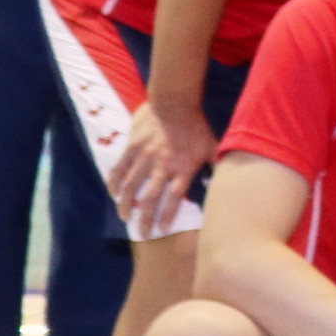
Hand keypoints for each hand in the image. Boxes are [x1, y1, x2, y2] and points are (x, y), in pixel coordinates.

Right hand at [108, 94, 219, 234]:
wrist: (174, 102)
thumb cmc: (196, 126)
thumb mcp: (211, 146)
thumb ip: (214, 166)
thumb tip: (222, 184)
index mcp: (183, 167)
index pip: (174, 198)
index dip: (166, 216)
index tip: (161, 230)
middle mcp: (162, 165)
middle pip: (150, 198)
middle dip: (144, 218)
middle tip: (140, 233)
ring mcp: (144, 157)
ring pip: (131, 186)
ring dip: (125, 204)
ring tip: (124, 216)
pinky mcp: (131, 147)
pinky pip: (119, 169)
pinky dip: (114, 182)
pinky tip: (112, 193)